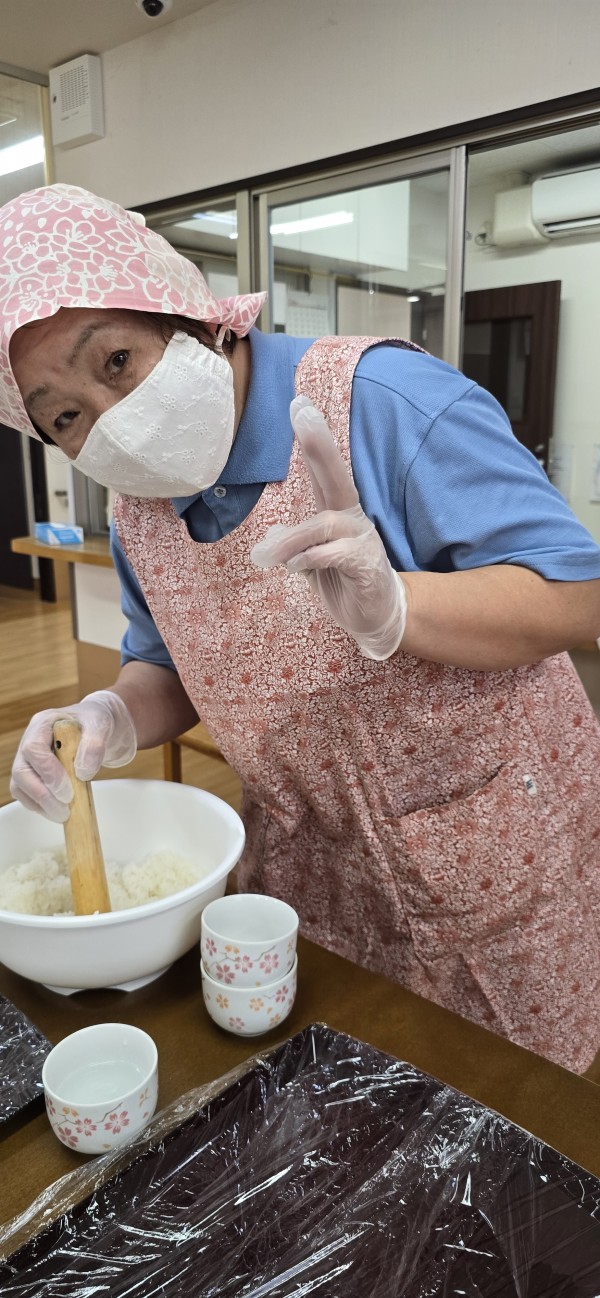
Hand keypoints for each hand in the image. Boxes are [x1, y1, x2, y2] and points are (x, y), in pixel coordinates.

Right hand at [10, 690, 136, 822]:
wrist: (96, 730)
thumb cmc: (96, 722)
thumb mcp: (101, 725)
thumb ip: (94, 744)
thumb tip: (82, 772)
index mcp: (43, 724)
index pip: (34, 749)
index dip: (48, 773)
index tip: (68, 792)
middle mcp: (29, 741)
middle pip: (21, 772)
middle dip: (42, 795)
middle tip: (65, 811)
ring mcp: (29, 760)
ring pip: (20, 786)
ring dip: (40, 805)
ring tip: (64, 815)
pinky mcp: (33, 775)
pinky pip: (27, 795)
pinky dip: (41, 807)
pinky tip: (59, 811)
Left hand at [251, 396, 406, 659]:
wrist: (375, 616)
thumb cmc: (342, 581)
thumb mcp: (308, 561)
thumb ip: (292, 544)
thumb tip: (271, 536)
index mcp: (336, 512)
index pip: (322, 470)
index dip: (312, 439)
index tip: (298, 404)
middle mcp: (352, 518)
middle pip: (336, 476)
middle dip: (319, 444)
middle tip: (303, 414)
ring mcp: (363, 540)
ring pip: (325, 523)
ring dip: (291, 540)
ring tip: (268, 557)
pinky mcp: (368, 566)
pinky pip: (339, 553)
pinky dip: (313, 556)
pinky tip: (297, 566)